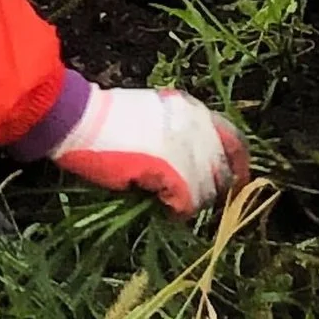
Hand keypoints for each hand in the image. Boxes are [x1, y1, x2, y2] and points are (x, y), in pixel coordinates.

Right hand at [52, 84, 248, 217]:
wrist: (80, 119)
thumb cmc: (105, 115)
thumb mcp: (153, 112)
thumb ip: (177, 130)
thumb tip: (190, 160)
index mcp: (192, 110)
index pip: (233, 139)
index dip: (239, 163)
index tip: (238, 180)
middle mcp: (198, 128)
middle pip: (222, 170)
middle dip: (212, 188)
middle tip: (190, 197)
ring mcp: (188, 151)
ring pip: (207, 189)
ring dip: (192, 200)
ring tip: (169, 200)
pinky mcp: (174, 174)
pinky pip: (187, 202)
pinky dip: (177, 209)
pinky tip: (162, 205)